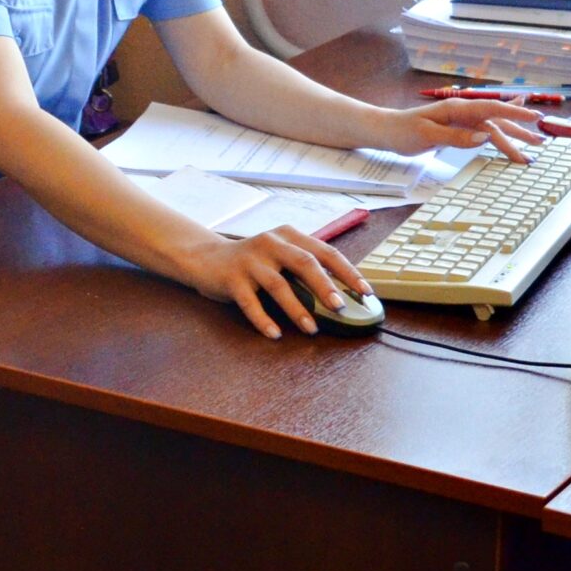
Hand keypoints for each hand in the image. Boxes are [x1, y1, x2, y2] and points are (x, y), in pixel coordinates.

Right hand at [176, 227, 371, 339]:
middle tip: (340, 307)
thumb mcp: (279, 256)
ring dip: (297, 309)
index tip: (365, 292)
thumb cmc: (252, 262)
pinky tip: (275, 334)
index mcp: (289, 236)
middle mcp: (271, 243)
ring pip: (278, 285)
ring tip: (311, 329)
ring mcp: (250, 260)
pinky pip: (250, 302)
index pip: (325, 252)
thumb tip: (340, 298)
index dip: (347, 272)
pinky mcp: (231, 278)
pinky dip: (263, 319)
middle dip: (325, 286)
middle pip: (304, 263)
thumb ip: (304, 269)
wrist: (206, 258)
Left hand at [373, 99, 549, 162]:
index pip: (492, 109)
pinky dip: (500, 128)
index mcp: (457, 109)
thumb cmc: (403, 132)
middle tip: (540, 142)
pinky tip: (512, 121)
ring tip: (533, 143)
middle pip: (497, 120)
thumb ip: (457, 136)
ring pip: (493, 126)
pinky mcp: (458, 127)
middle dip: (519, 131)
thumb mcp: (427, 136)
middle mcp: (463, 111)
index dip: (515, 114)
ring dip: (513, 135)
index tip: (535, 119)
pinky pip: (484, 128)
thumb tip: (484, 137)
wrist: (386, 130)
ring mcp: (461, 118)